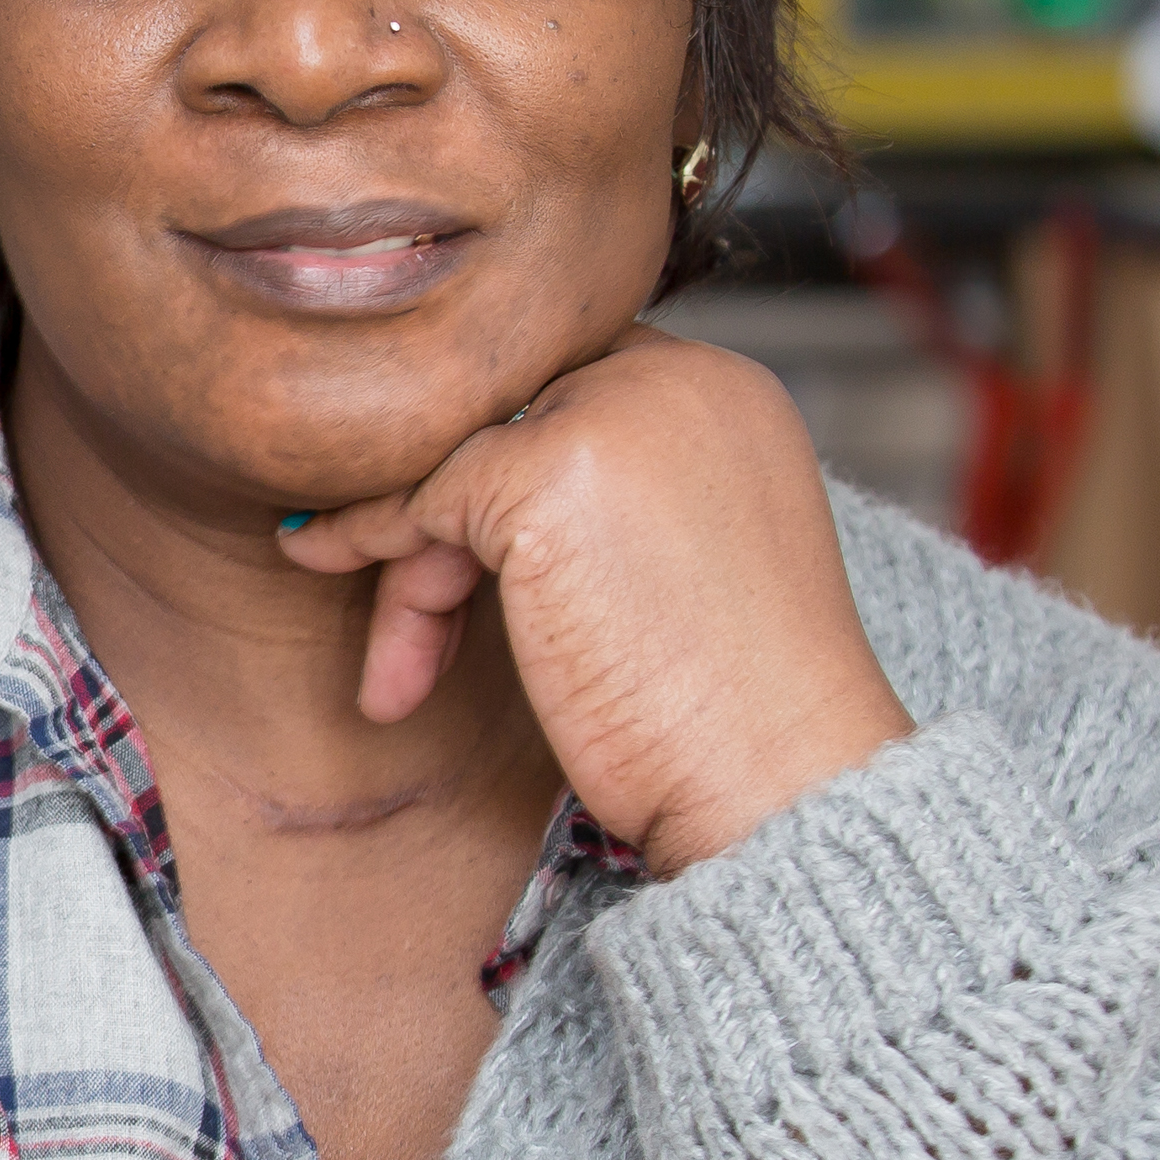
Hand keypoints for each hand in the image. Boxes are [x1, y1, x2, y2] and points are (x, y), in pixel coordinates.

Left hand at [274, 328, 910, 873]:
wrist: (775, 781)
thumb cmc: (730, 708)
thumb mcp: (675, 558)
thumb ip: (599, 496)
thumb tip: (450, 496)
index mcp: (724, 392)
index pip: (566, 387)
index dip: (500, 474)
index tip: (450, 558)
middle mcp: (676, 378)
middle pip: (499, 420)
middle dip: (447, 525)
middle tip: (421, 632)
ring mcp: (609, 414)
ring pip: (451, 468)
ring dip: (413, 579)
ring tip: (406, 683)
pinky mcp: (542, 477)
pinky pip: (421, 506)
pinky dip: (389, 580)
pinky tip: (385, 674)